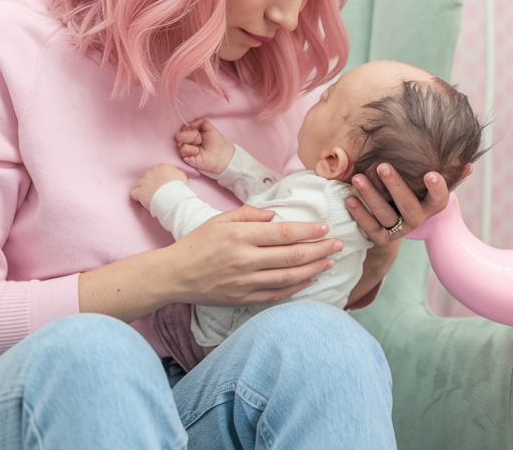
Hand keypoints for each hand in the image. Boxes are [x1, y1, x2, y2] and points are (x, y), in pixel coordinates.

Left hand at [131, 163, 186, 210]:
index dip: (157, 178)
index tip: (161, 184)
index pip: (155, 171)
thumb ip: (175, 172)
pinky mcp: (139, 192)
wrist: (172, 196)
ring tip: (148, 196)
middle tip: (155, 191)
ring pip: (138, 184)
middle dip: (149, 183)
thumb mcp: (180, 175)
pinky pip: (133, 193)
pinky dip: (137, 196)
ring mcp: (143, 182)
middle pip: (146, 176)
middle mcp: (150, 172)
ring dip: (143, 189)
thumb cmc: (178, 186)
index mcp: (160, 167)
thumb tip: (173, 173)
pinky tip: (142, 199)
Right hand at [165, 205, 342, 306]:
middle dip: (319, 250)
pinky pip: (275, 294)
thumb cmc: (197, 243)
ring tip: (329, 262)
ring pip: (287, 277)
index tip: (325, 228)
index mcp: (239, 235)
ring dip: (313, 270)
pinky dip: (295, 288)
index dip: (307, 232)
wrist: (174, 275)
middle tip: (338, 245)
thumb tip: (275, 216)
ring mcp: (244, 282)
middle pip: (291, 256)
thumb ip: (248, 214)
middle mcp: (244, 259)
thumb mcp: (220, 220)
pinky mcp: (242, 298)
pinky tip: (309, 281)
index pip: (282, 233)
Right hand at [176, 119, 234, 174]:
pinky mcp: (185, 158)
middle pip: (178, 135)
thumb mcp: (208, 127)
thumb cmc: (215, 141)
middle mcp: (186, 141)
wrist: (220, 153)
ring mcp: (185, 149)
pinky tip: (198, 152)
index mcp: (190, 133)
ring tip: (200, 145)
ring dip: (192, 141)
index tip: (197, 130)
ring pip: (179, 142)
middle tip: (199, 138)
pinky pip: (183, 150)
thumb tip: (189, 125)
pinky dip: (192, 150)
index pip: (182, 128)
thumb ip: (199, 122)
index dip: (189, 128)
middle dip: (190, 135)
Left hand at [345, 163, 459, 246]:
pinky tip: (349, 198)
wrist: (400, 222)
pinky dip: (359, 213)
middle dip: (395, 185)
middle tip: (383, 165)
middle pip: (408, 206)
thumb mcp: (433, 185)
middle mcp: (417, 220)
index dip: (437, 188)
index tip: (431, 173)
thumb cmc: (418, 193)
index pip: (440, 199)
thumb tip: (469, 163)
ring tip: (358, 178)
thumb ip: (450, 174)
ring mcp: (399, 230)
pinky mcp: (381, 238)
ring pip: (385, 215)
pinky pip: (370, 228)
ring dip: (371, 196)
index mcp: (433, 206)